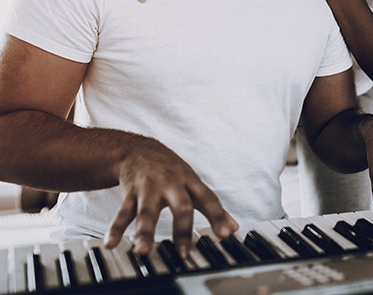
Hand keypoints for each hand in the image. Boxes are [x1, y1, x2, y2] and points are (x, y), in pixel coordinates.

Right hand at [104, 137, 237, 256]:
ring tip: (142, 251)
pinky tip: (111, 244)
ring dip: (144, 231)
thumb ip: (212, 207)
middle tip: (183, 252)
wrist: (139, 149)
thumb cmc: (171, 170)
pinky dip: (116, 229)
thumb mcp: (193, 183)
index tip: (226, 234)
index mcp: (190, 181)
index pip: (208, 199)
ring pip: (147, 211)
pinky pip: (123, 212)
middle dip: (182, 229)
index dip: (218, 216)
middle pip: (180, 205)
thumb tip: (233, 228)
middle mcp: (172, 183)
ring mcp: (150, 188)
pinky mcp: (130, 192)